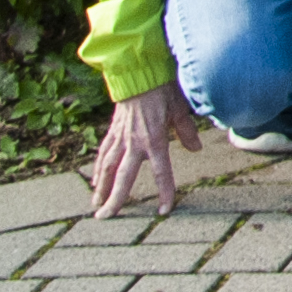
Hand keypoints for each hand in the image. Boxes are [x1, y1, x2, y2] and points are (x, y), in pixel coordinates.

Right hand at [90, 87, 196, 218]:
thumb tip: (195, 149)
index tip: (164, 210)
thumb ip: (186, 130)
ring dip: (101, 188)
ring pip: (108, 168)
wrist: (139, 74)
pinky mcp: (113, 132)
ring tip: (95, 206)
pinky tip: (95, 181)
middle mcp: (134, 143)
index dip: (164, 191)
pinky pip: (103, 154)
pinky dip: (98, 169)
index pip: (160, 172)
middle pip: (123, 177)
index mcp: (154, 140)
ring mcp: (120, 138)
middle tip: (105, 217)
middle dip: (114, 199)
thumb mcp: (180, 109)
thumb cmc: (162, 90)